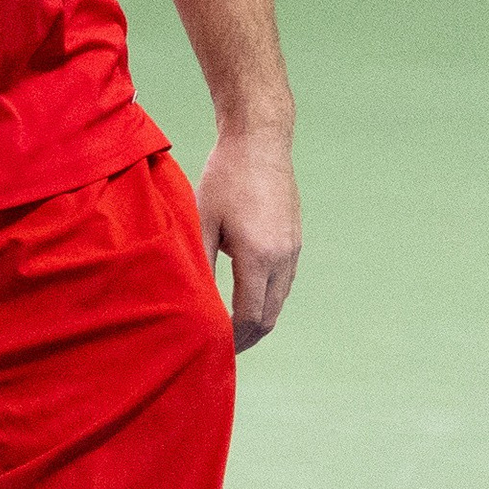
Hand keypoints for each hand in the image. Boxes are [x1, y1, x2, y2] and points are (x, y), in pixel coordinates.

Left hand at [197, 122, 300, 350]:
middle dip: (246, 337)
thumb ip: (200, 264)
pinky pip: (283, 281)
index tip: (213, 346)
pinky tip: (244, 295)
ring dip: (258, 318)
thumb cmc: (225, 177)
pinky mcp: (294, 238)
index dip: (232, 339)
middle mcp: (283, 257)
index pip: (250, 317)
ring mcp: (293, 248)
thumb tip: (193, 302)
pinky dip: (266, 297)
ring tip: (230, 326)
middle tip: (221, 347)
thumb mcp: (202, 221)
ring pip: (279, 300)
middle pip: (269, 316)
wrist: (260, 140)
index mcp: (259, 256)